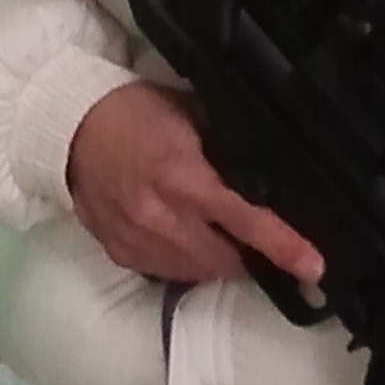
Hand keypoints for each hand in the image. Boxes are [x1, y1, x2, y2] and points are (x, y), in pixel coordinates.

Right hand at [66, 82, 325, 287]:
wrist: (70, 129)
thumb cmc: (137, 113)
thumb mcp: (191, 117)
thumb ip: (227, 151)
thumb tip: (269, 174)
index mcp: (184, 179)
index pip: (245, 221)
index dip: (283, 247)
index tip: (314, 268)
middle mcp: (161, 217)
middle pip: (226, 260)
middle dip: (249, 255)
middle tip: (258, 239)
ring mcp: (138, 241)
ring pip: (197, 272)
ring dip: (217, 260)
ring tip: (218, 236)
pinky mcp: (120, 253)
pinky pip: (167, 271)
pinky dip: (184, 261)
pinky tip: (184, 238)